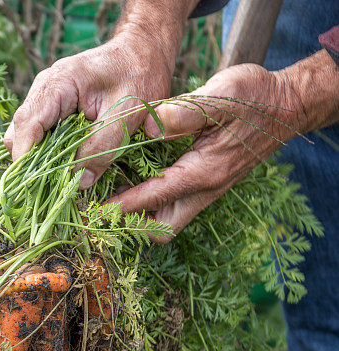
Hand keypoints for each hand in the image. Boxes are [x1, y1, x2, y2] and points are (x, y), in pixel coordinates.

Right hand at [4, 32, 173, 188]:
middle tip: (54, 187)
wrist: (144, 51)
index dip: (26, 160)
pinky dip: (51, 154)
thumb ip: (102, 149)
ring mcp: (47, 99)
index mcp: (58, 84)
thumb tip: (78, 182)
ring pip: (27, 138)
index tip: (35, 187)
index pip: (26, 126)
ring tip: (63, 178)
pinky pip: (42, 136)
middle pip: (19, 134)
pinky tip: (69, 165)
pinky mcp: (55, 109)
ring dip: (42, 160)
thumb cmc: (139, 75)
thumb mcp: (126, 115)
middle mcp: (45, 89)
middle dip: (32, 163)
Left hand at [110, 50, 338, 240]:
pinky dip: (150, 205)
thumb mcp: (222, 94)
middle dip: (131, 227)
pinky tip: (131, 186)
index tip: (94, 213)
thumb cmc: (254, 98)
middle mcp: (204, 190)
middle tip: (100, 213)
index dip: (122, 207)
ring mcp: (206, 192)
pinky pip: (173, 207)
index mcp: (204, 172)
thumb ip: (187, 112)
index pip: (155, 197)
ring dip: (140, 218)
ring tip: (107, 202)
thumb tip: (150, 127)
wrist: (284, 108)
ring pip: (167, 221)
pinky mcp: (205, 187)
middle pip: (162, 229)